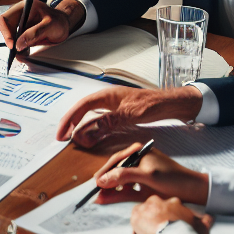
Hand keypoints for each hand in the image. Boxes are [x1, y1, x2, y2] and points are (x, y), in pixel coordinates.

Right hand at [0, 0, 83, 51]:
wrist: (63, 24)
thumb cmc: (58, 21)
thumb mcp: (50, 26)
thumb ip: (34, 34)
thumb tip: (18, 44)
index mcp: (24, 7)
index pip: (5, 19)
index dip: (6, 32)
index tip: (12, 45)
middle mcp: (18, 13)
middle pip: (4, 27)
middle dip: (9, 40)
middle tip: (17, 51)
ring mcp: (18, 22)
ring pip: (8, 35)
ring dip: (14, 45)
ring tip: (24, 51)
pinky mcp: (21, 31)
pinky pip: (15, 40)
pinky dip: (19, 47)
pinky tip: (26, 49)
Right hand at [55, 85, 201, 146]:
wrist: (171, 104)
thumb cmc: (153, 105)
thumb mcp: (129, 114)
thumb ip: (107, 123)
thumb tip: (86, 133)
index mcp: (108, 95)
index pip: (82, 106)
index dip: (69, 119)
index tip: (62, 133)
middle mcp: (108, 99)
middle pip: (83, 109)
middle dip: (71, 123)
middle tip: (62, 138)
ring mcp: (114, 105)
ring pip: (91, 115)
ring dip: (81, 126)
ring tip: (72, 138)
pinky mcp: (119, 112)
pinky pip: (100, 120)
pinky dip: (92, 128)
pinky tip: (91, 135)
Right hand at [88, 142, 209, 205]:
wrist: (192, 190)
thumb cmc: (173, 178)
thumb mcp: (148, 176)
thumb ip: (124, 176)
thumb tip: (103, 180)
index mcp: (139, 152)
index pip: (116, 160)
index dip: (104, 172)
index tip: (96, 183)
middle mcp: (138, 160)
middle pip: (116, 171)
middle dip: (106, 182)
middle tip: (96, 193)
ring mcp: (140, 173)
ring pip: (120, 181)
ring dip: (111, 190)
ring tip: (101, 198)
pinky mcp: (143, 185)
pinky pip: (127, 190)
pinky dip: (119, 195)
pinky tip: (110, 199)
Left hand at [132, 196, 213, 233]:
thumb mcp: (203, 227)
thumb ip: (206, 220)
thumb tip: (210, 218)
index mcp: (175, 203)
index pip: (169, 204)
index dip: (168, 214)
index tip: (168, 222)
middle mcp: (161, 202)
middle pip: (154, 205)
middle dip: (155, 215)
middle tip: (158, 228)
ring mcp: (148, 208)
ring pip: (142, 209)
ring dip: (145, 219)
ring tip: (149, 232)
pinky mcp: (137, 217)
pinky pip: (133, 218)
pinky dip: (136, 225)